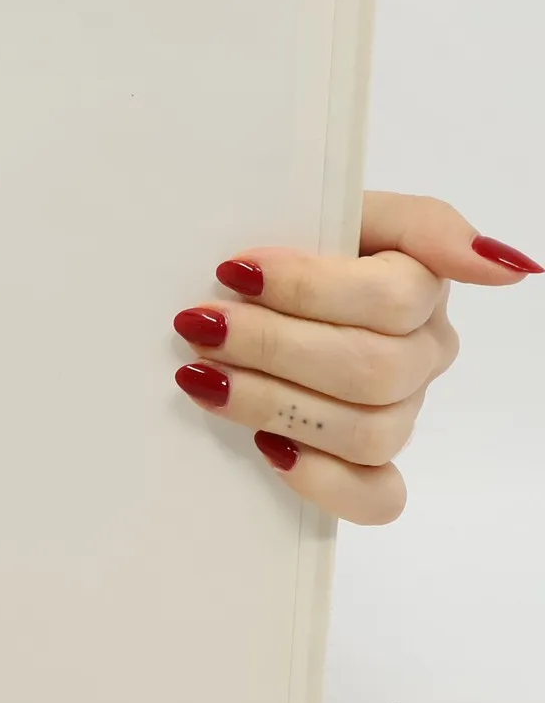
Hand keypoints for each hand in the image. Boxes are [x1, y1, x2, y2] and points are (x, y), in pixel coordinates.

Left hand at [173, 192, 536, 523]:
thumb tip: (501, 266)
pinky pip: (377, 498)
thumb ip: (424, 224)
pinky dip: (324, 481)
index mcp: (421, 287)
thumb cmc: (294, 241)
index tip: (232, 269)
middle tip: (201, 326)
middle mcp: (420, 355)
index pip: (391, 300)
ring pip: (367, 432)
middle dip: (272, 346)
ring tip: (202, 376)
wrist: (245, 287)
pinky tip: (268, 448)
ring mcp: (399, 412)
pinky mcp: (369, 464)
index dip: (307, 287)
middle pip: (372, 369)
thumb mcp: (344, 204)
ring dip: (273, 405)